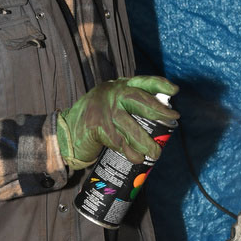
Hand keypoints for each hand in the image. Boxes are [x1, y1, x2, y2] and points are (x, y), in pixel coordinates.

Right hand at [57, 76, 178, 169]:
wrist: (66, 132)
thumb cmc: (94, 121)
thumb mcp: (110, 104)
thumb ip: (128, 106)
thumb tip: (160, 118)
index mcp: (118, 87)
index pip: (142, 82)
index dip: (159, 85)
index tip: (174, 91)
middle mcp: (111, 94)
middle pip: (139, 100)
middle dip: (158, 111)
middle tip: (172, 120)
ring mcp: (104, 110)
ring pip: (130, 125)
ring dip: (145, 141)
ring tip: (156, 153)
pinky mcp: (97, 126)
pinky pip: (119, 141)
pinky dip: (130, 152)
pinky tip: (137, 159)